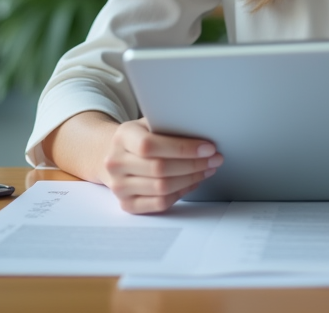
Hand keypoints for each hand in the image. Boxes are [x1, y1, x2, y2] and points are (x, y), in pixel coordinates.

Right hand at [102, 118, 223, 213]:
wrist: (113, 154)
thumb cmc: (139, 137)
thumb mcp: (149, 123)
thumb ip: (170, 126)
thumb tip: (204, 133)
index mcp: (122, 137)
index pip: (150, 145)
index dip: (182, 148)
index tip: (208, 148)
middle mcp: (115, 163)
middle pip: (159, 169)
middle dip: (194, 165)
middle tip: (215, 159)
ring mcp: (119, 186)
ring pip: (162, 188)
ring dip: (191, 179)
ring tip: (207, 169)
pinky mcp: (127, 204)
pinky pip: (159, 203)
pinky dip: (180, 193)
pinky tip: (192, 182)